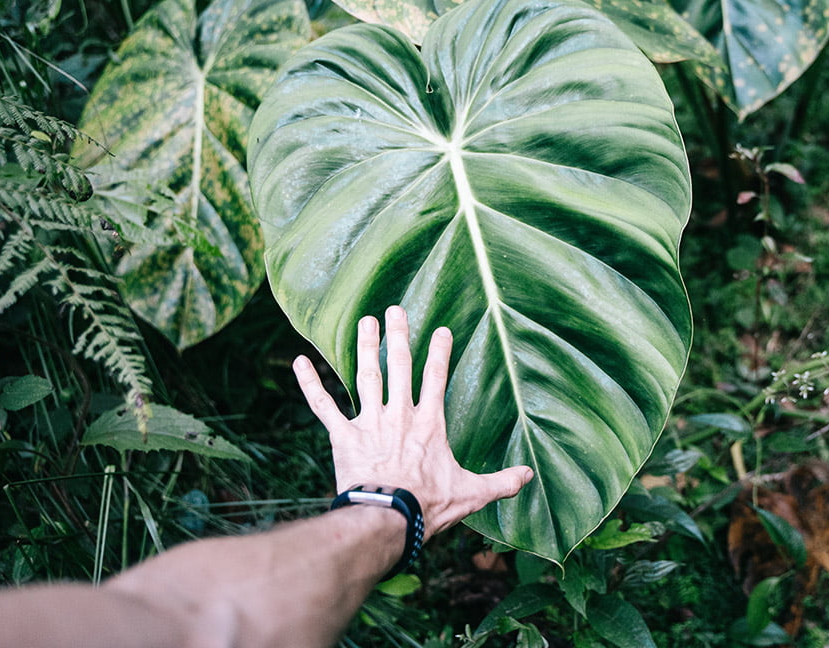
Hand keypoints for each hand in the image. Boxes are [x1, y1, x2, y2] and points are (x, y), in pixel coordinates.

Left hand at [293, 305, 532, 539]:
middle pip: (399, 366)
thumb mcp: (472, 493)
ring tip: (364, 321)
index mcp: (429, 423)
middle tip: (395, 309)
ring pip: (367, 376)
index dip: (439, 352)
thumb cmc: (430, 505)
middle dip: (398, 336)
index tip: (441, 329)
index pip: (436, 378)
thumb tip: (529, 476)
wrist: (389, 519)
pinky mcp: (344, 437)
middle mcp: (400, 414)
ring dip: (365, 348)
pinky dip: (310, 384)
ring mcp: (370, 422)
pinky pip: (324, 406)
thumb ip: (501, 481)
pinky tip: (299, 362)